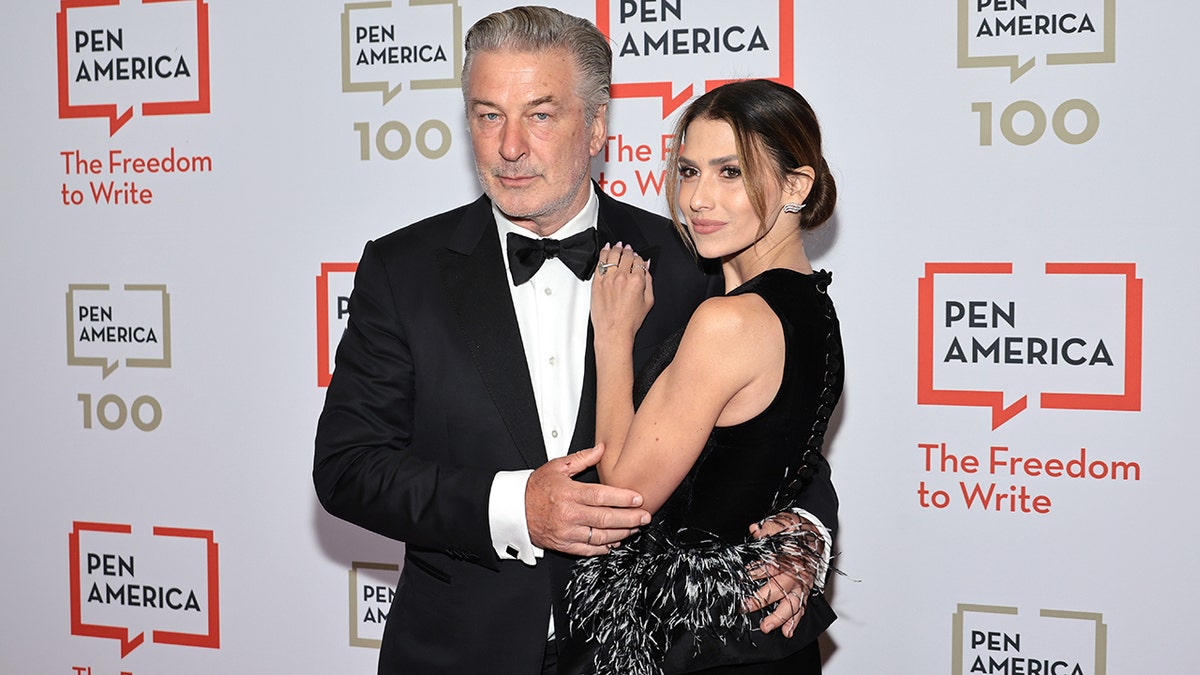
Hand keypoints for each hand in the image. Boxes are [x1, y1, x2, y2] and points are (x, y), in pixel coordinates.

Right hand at [526, 444, 650, 555]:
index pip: (601, 496)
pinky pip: (589, 549)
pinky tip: (616, 542)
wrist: (514, 510)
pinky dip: (605, 547)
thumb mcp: (556, 467)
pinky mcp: (564, 544)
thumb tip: (602, 449)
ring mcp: (566, 532)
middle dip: (630, 518)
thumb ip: (581, 459)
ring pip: (600, 536)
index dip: (623, 498)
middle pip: (605, 518)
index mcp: (568, 493)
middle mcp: (568, 514)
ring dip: (621, 533)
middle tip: (645, 516)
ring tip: (635, 528)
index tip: (638, 498)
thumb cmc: (535, 488)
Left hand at [591, 242, 653, 341]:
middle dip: (629, 250)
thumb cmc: (630, 321)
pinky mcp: (597, 282)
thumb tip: (647, 267)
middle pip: (626, 255)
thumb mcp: (648, 302)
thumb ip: (649, 281)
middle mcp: (622, 277)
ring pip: (612, 255)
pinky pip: (600, 262)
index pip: (639, 261)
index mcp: (637, 281)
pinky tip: (605, 249)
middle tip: (628, 249)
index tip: (638, 259)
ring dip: (616, 248)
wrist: (613, 331)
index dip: (639, 258)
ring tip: (618, 246)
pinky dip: (603, 253)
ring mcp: (608, 278)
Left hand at [743, 512, 821, 636]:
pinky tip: (787, 632)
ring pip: (790, 604)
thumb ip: (768, 528)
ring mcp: (800, 585)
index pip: (765, 567)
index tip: (740, 580)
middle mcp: (793, 574)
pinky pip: (801, 608)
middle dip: (759, 600)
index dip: (751, 574)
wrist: (816, 535)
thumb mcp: (782, 523)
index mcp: (786, 558)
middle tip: (744, 607)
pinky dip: (795, 621)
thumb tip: (755, 529)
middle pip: (776, 589)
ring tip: (766, 627)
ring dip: (778, 617)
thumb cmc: (796, 531)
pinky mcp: (805, 591)